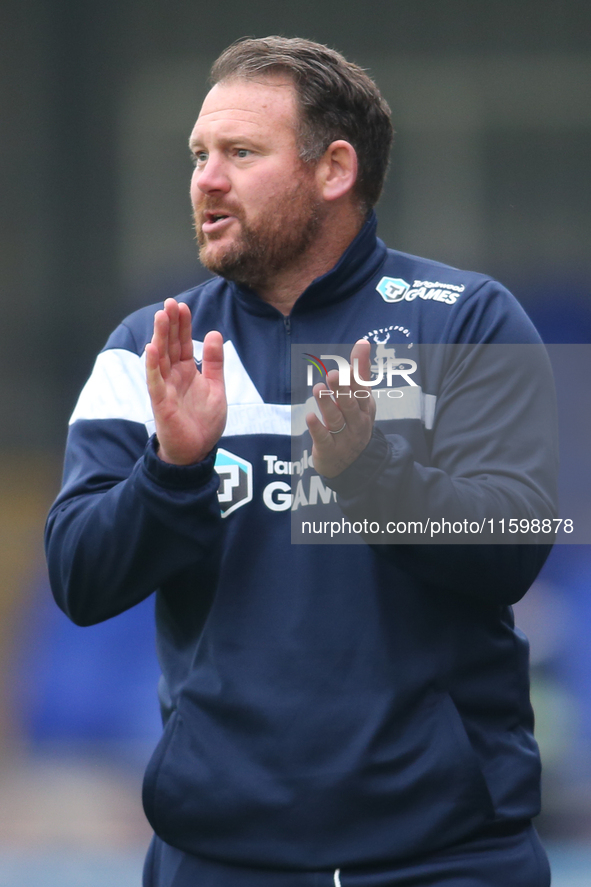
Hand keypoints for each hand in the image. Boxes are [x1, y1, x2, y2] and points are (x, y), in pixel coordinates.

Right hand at [145, 298, 226, 464]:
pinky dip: (152, 365)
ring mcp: (165, 388)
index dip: (182, 325)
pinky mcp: (161, 403)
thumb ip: (215, 362)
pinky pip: (155, 381)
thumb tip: (214, 332)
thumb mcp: (216, 387)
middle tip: (170, 303)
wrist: (197, 451)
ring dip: (159, 337)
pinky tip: (151, 348)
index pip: (183, 343)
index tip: (182, 306)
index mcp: (186, 371)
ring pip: (160, 358)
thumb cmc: (203, 421)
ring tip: (161, 317)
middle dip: (170, 324)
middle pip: (170, 345)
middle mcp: (173, 376)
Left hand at [306, 339, 375, 477]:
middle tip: (332, 375)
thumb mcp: (361, 398)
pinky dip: (316, 428)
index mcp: (365, 407)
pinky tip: (309, 417)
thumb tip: (363, 341)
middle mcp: (357, 422)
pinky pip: (323, 438)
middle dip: (341, 390)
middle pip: (350, 404)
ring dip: (327, 404)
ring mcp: (344, 437)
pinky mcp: (329, 449)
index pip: (362, 391)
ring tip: (318, 389)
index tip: (350, 362)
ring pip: (335, 419)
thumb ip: (360, 371)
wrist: (353, 463)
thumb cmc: (355, 421)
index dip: (356, 378)